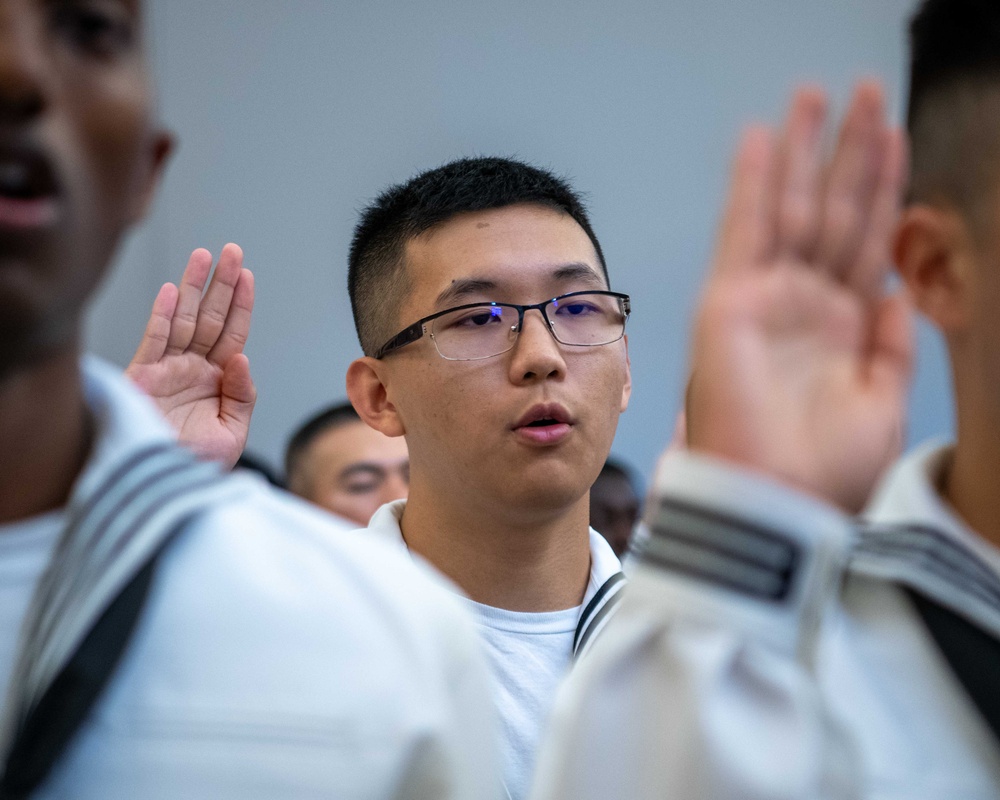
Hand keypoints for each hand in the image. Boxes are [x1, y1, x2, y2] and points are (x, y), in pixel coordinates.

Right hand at [126, 244, 255, 468]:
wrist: (161, 487)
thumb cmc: (194, 466)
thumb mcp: (232, 433)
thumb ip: (243, 395)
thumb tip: (243, 359)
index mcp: (216, 382)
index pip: (232, 334)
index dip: (240, 304)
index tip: (247, 276)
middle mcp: (192, 370)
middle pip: (210, 317)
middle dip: (221, 284)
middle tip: (232, 251)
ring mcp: (167, 371)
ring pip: (183, 319)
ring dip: (193, 287)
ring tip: (204, 256)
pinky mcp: (142, 378)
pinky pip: (154, 340)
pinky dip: (161, 315)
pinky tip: (170, 291)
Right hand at [684, 83, 912, 511]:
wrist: (770, 508)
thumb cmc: (821, 475)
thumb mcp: (883, 406)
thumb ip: (891, 348)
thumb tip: (898, 294)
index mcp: (840, 330)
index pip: (865, 241)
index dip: (881, 188)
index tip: (894, 135)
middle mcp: (801, 306)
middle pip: (830, 212)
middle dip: (846, 152)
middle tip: (862, 91)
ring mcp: (763, 301)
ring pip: (789, 210)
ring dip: (804, 152)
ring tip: (818, 95)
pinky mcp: (727, 304)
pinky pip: (743, 232)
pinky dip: (751, 184)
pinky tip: (763, 138)